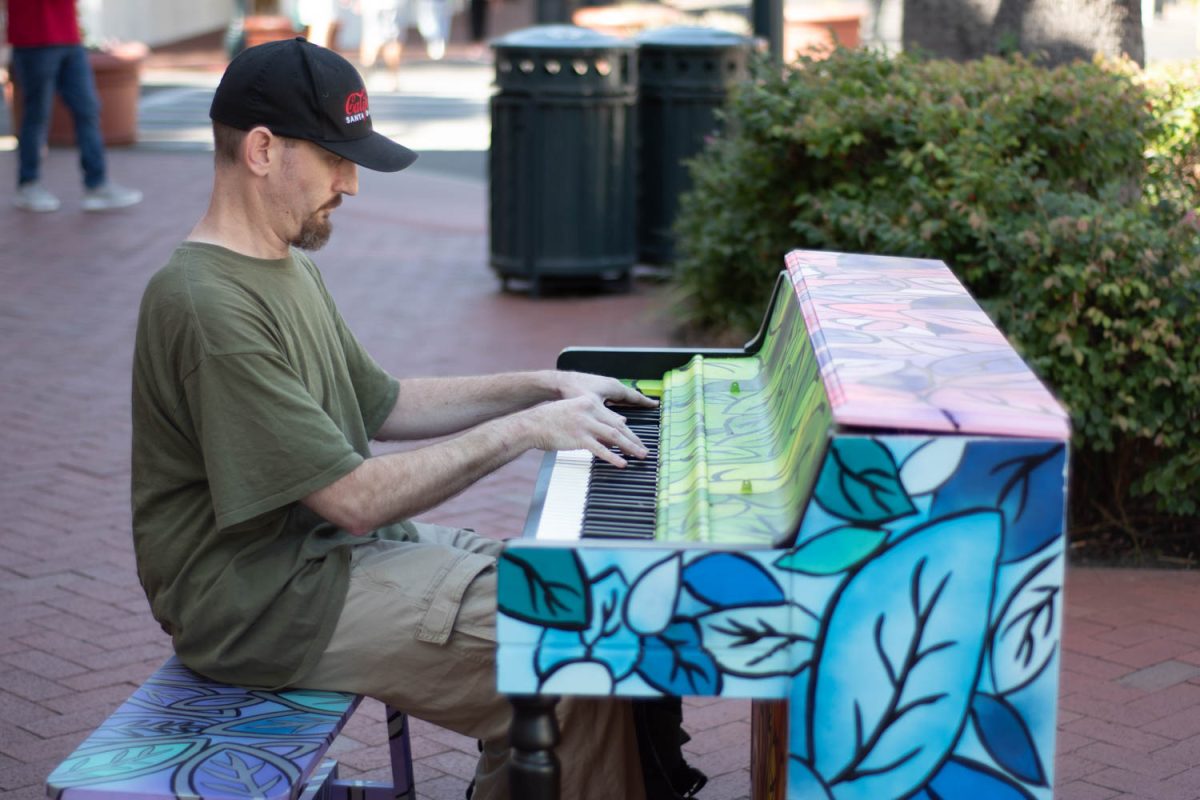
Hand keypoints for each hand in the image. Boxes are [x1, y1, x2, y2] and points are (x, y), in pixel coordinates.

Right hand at [522, 395, 649, 467]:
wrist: (532, 424)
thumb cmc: (551, 420)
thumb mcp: (574, 413)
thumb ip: (593, 418)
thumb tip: (613, 423)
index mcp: (589, 403)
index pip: (613, 418)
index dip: (628, 430)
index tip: (636, 438)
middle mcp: (590, 411)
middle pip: (618, 427)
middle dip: (634, 439)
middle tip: (645, 449)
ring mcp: (585, 424)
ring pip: (614, 437)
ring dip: (630, 447)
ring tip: (640, 455)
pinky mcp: (579, 438)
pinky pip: (600, 449)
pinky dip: (613, 457)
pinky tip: (622, 463)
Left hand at [555, 371, 658, 408]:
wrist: (558, 383)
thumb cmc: (574, 390)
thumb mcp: (593, 405)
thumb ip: (608, 417)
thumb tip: (623, 424)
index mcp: (613, 387)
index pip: (634, 396)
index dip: (645, 402)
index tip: (655, 406)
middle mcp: (611, 386)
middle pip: (630, 399)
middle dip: (639, 407)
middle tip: (649, 414)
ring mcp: (604, 389)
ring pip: (621, 400)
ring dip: (629, 408)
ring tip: (638, 416)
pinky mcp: (597, 392)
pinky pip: (613, 401)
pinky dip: (619, 407)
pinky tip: (618, 416)